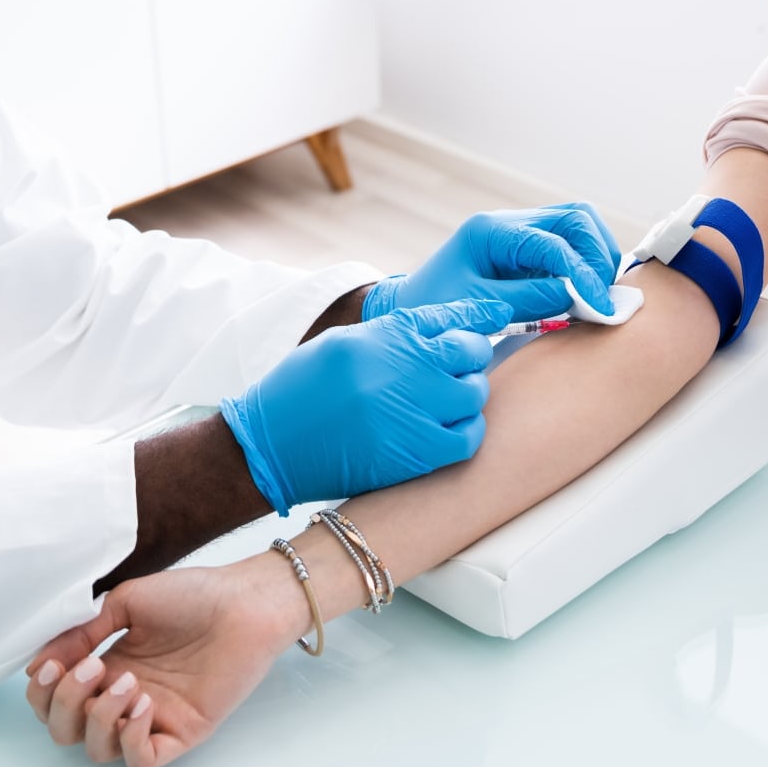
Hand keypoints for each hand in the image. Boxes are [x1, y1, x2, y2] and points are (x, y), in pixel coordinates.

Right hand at [24, 555, 303, 766]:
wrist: (244, 601)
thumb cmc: (194, 595)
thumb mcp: (125, 602)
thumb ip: (81, 632)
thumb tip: (38, 664)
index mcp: (106, 666)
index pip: (55, 700)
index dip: (43, 691)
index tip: (52, 665)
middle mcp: (123, 697)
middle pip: (67, 731)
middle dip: (64, 704)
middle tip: (90, 667)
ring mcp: (151, 718)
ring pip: (98, 750)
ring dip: (99, 718)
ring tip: (127, 680)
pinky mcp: (181, 733)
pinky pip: (140, 760)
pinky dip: (131, 738)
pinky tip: (144, 703)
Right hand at [221, 297, 508, 514]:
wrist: (273, 442)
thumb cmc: (304, 388)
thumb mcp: (346, 342)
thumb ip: (393, 334)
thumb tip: (441, 331)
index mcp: (386, 333)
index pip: (450, 315)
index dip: (477, 314)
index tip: (495, 315)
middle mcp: (404, 366)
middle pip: (470, 352)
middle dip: (471, 356)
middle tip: (460, 367)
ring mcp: (413, 409)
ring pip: (474, 394)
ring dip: (467, 395)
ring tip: (448, 401)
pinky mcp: (415, 452)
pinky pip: (467, 438)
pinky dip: (466, 431)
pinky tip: (448, 428)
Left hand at [368, 203, 621, 322]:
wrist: (411, 304)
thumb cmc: (435, 305)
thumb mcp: (477, 305)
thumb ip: (527, 299)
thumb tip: (575, 294)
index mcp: (492, 231)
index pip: (553, 242)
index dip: (583, 275)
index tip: (600, 308)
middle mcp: (510, 222)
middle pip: (577, 217)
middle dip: (598, 255)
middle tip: (603, 298)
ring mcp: (522, 231)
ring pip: (580, 225)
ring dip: (597, 257)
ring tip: (597, 296)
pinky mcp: (529, 248)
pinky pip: (571, 244)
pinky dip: (587, 264)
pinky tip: (586, 293)